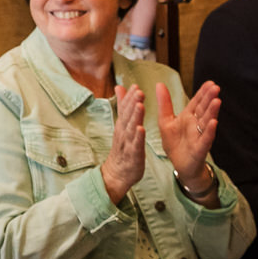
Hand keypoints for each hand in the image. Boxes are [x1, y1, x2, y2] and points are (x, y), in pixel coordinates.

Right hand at [100, 84, 146, 203]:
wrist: (116, 173)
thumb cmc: (122, 148)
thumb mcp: (121, 124)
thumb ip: (122, 106)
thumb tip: (119, 87)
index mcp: (122, 125)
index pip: (125, 108)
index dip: (129, 97)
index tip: (135, 85)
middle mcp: (123, 132)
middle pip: (127, 115)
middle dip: (132, 103)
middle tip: (138, 91)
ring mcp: (127, 143)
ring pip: (131, 128)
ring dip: (135, 116)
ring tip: (140, 105)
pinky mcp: (133, 155)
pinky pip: (135, 145)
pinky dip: (138, 137)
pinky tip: (141, 129)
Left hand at [157, 81, 219, 197]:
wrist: (179, 165)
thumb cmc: (175, 143)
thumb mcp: (165, 121)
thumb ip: (164, 103)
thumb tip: (159, 83)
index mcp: (188, 117)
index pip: (197, 102)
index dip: (203, 93)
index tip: (210, 82)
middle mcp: (196, 125)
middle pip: (203, 110)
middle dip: (209, 99)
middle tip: (215, 87)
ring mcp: (199, 136)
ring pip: (206, 122)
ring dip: (212, 112)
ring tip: (217, 101)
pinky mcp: (199, 149)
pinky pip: (205, 139)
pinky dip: (209, 131)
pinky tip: (213, 123)